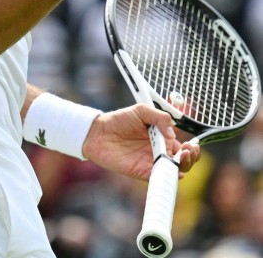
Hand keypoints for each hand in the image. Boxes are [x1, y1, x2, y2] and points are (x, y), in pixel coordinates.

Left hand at [82, 104, 200, 180]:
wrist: (97, 131)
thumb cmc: (118, 120)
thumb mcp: (140, 110)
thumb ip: (159, 117)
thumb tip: (172, 133)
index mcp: (162, 139)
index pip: (183, 147)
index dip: (191, 148)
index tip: (191, 144)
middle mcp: (159, 153)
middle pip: (183, 161)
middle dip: (191, 158)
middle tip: (187, 151)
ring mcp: (150, 163)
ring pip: (174, 171)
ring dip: (183, 167)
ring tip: (181, 157)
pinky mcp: (141, 172)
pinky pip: (157, 178)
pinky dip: (167, 177)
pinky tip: (172, 170)